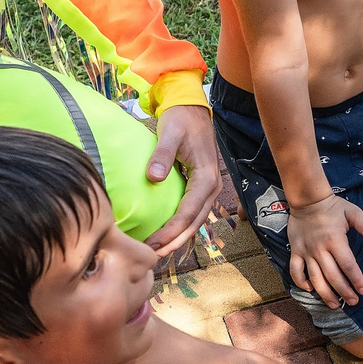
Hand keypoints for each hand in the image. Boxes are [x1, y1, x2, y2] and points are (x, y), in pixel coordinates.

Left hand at [146, 104, 224, 251]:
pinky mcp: (199, 187)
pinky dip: (180, 227)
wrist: (191, 107)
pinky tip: (165, 235)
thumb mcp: (170, 132)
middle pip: (194, 223)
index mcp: (206, 177)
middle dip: (174, 242)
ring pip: (195, 222)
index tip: (153, 243)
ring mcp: (207, 189)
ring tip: (158, 251)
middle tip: (152, 255)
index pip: (189, 212)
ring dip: (178, 238)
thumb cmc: (180, 119)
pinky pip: (191, 213)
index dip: (172, 231)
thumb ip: (162, 154)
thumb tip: (153, 177)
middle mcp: (211, 187)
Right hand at [287, 192, 362, 309]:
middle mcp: (319, 249)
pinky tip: (311, 290)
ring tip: (335, 305)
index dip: (357, 280)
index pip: (348, 265)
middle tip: (354, 302)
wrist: (307, 200)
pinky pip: (295, 271)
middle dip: (344, 292)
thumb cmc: (333, 207)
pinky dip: (301, 282)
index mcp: (335, 240)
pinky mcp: (295, 251)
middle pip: (333, 276)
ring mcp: (306, 251)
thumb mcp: (353, 212)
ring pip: (315, 278)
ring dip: (325, 294)